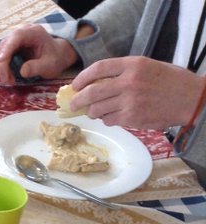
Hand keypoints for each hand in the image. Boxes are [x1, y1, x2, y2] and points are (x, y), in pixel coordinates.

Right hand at [0, 26, 79, 82]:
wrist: (57, 56)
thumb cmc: (55, 59)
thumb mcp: (49, 65)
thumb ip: (37, 67)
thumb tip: (22, 72)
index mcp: (33, 32)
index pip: (16, 37)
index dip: (6, 49)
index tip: (0, 62)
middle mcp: (22, 33)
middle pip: (5, 45)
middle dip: (2, 64)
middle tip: (6, 81)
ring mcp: (16, 40)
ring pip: (1, 51)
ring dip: (0, 68)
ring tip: (7, 82)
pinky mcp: (12, 48)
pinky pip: (2, 57)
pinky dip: (1, 68)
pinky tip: (5, 78)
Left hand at [72, 58, 203, 129]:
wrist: (188, 98)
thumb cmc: (168, 81)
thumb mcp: (147, 66)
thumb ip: (124, 73)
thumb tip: (96, 83)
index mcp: (133, 64)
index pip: (99, 68)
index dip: (83, 77)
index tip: (75, 85)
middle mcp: (129, 82)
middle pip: (92, 92)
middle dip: (78, 100)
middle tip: (73, 104)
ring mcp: (129, 101)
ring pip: (98, 109)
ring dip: (92, 112)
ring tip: (95, 111)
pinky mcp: (131, 118)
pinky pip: (109, 120)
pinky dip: (107, 119)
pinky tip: (112, 116)